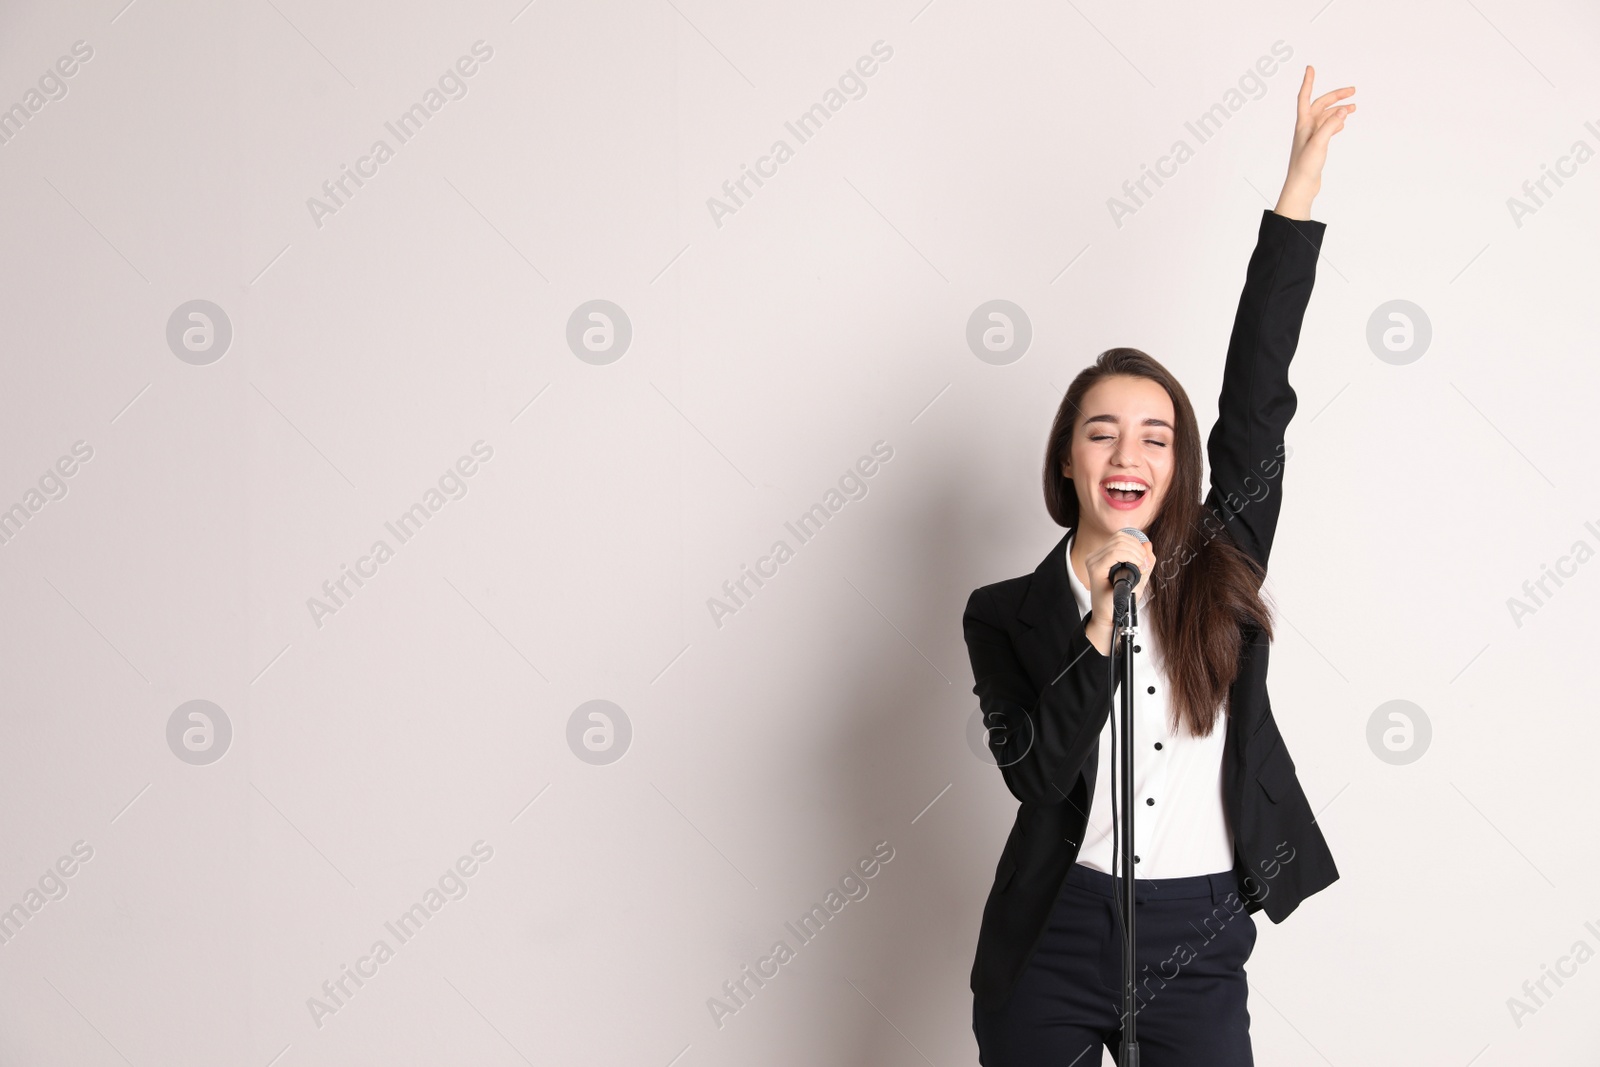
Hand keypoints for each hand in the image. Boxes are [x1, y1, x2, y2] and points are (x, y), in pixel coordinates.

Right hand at [1082, 531, 1154, 654]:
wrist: (1112, 617)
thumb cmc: (1122, 600)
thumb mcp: (1139, 577)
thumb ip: (1145, 560)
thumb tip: (1148, 544)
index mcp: (1103, 555)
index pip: (1121, 536)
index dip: (1137, 542)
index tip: (1145, 558)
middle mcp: (1096, 556)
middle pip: (1120, 537)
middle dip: (1138, 548)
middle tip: (1144, 564)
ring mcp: (1094, 561)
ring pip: (1118, 543)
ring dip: (1136, 553)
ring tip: (1141, 567)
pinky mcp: (1095, 568)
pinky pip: (1113, 553)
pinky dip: (1129, 557)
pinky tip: (1136, 567)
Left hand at [1274, 65, 1354, 220]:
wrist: (1301, 186)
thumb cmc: (1305, 166)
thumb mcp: (1319, 143)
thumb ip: (1331, 125)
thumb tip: (1344, 110)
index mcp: (1303, 124)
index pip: (1305, 97)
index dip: (1308, 82)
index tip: (1310, 68)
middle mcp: (1306, 128)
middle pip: (1321, 105)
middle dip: (1336, 96)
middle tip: (1353, 90)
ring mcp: (1311, 137)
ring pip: (1326, 117)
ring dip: (1339, 110)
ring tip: (1354, 107)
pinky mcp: (1316, 146)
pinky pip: (1327, 128)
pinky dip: (1336, 122)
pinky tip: (1343, 124)